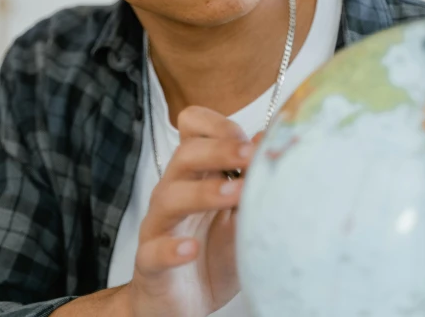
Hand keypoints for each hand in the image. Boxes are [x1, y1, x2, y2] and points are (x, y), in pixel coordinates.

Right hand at [129, 106, 257, 316]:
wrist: (180, 304)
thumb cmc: (213, 252)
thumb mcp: (240, 215)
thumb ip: (252, 182)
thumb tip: (273, 142)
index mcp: (195, 173)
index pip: (192, 127)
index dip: (217, 125)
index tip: (251, 140)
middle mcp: (173, 190)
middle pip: (185, 155)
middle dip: (219, 150)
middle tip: (251, 156)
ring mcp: (159, 226)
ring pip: (169, 197)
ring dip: (203, 193)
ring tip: (233, 194)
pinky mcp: (150, 263)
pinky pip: (153, 250)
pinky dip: (171, 249)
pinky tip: (191, 249)